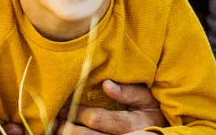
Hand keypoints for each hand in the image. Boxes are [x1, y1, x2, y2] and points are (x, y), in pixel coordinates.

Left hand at [10, 80, 162, 134]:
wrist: (160, 132)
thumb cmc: (152, 111)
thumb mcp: (147, 98)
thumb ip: (129, 92)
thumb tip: (107, 85)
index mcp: (132, 125)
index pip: (98, 120)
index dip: (79, 113)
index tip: (66, 106)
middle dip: (67, 128)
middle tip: (56, 118)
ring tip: (57, 128)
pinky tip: (66, 134)